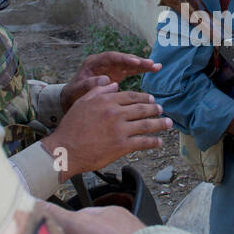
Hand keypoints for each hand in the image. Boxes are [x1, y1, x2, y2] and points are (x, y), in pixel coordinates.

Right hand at [40, 83, 170, 179]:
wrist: (66, 150)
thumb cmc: (71, 127)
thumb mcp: (82, 103)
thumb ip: (98, 91)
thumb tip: (113, 83)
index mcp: (107, 101)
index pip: (131, 96)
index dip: (143, 97)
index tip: (151, 99)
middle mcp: (115, 113)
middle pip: (142, 109)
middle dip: (155, 109)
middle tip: (161, 109)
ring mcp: (120, 130)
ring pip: (146, 124)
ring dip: (160, 123)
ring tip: (168, 123)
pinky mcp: (122, 146)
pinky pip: (142, 142)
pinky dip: (153, 141)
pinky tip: (159, 141)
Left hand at [62, 52, 161, 109]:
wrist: (72, 99)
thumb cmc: (73, 94)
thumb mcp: (77, 90)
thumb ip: (89, 85)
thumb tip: (105, 79)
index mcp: (93, 62)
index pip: (110, 57)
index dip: (123, 59)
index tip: (134, 62)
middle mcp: (104, 62)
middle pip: (122, 59)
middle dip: (136, 61)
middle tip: (150, 64)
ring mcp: (111, 67)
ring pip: (129, 64)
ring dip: (142, 65)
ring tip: (156, 66)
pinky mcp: (117, 74)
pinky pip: (131, 70)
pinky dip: (142, 70)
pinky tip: (154, 70)